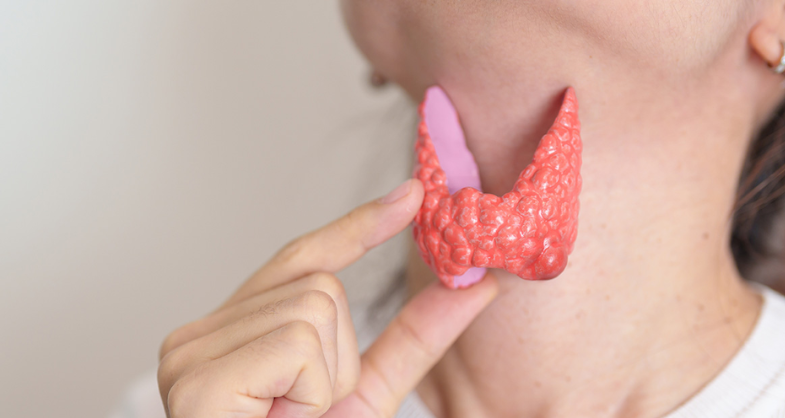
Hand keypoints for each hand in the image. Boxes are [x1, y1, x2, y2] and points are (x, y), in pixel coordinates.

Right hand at [157, 179, 498, 417]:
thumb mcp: (366, 393)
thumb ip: (413, 338)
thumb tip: (472, 287)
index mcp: (233, 334)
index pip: (299, 259)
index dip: (357, 227)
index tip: (411, 197)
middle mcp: (199, 334)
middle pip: (320, 285)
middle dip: (338, 358)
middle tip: (299, 414)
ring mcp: (190, 353)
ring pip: (316, 308)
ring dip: (326, 382)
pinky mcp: (198, 376)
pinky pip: (299, 341)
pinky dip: (312, 393)